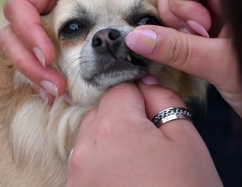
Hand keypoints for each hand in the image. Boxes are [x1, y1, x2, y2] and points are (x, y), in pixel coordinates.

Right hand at [0, 0, 128, 103]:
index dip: (28, 33)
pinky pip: (36, 53)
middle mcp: (36, 1)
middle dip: (29, 64)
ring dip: (34, 75)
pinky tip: (58, 89)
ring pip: (20, 49)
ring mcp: (41, 16)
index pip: (20, 8)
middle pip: (12, 35)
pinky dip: (42, 72)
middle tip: (56, 88)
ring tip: (57, 94)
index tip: (49, 54)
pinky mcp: (50, 27)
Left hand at [67, 78, 220, 185]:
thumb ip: (163, 99)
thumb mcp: (185, 139)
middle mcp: (86, 146)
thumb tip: (145, 84)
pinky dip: (100, 155)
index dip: (140, 96)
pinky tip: (121, 172)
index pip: (121, 88)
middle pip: (102, 108)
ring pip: (92, 131)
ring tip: (135, 158)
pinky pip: (85, 155)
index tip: (152, 112)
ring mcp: (77, 169)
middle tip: (147, 139)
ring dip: (110, 135)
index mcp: (113, 127)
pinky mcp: (74, 186)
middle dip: (123, 115)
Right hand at [126, 0, 241, 115]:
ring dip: (171, 18)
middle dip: (173, 10)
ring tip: (193, 41)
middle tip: (194, 37)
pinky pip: (174, 7)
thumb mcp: (222, 65)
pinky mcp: (203, 12)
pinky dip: (172, 26)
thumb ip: (178, 50)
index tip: (200, 31)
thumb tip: (133, 38)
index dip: (182, 0)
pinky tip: (189, 41)